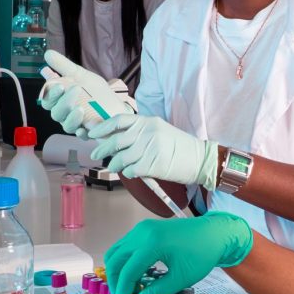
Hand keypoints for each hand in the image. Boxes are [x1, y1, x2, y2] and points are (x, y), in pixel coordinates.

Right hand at [39, 50, 133, 137]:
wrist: (118, 105)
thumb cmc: (98, 92)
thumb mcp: (82, 75)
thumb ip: (64, 66)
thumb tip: (47, 53)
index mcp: (61, 100)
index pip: (47, 99)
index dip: (51, 93)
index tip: (59, 85)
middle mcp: (65, 113)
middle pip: (55, 112)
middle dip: (63, 102)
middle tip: (75, 90)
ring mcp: (76, 125)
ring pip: (66, 125)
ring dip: (71, 117)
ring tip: (81, 109)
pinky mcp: (88, 133)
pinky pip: (80, 136)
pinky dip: (81, 132)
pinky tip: (85, 128)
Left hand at [88, 114, 218, 186]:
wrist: (200, 159)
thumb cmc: (179, 147)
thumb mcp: (160, 130)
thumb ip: (140, 132)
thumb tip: (115, 139)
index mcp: (148, 121)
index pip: (119, 120)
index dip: (102, 127)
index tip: (92, 133)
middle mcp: (148, 133)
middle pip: (116, 140)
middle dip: (102, 149)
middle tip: (95, 154)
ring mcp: (150, 148)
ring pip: (121, 157)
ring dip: (114, 164)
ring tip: (113, 167)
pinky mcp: (154, 164)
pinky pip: (132, 170)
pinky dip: (128, 173)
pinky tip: (130, 173)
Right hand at [103, 211, 252, 293]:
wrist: (214, 234)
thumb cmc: (202, 254)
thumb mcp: (181, 278)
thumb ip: (157, 292)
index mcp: (152, 244)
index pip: (127, 272)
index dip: (121, 292)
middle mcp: (142, 233)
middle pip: (115, 260)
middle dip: (115, 282)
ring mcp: (142, 228)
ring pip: (117, 252)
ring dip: (118, 271)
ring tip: (129, 289)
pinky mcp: (144, 229)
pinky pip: (125, 246)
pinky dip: (125, 262)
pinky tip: (135, 276)